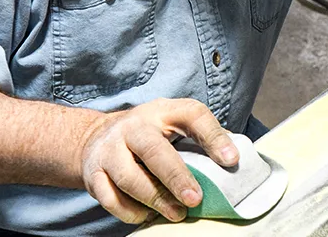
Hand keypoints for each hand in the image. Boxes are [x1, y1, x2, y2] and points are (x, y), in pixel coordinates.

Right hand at [80, 98, 238, 223]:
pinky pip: (110, 198)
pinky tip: (146, 216)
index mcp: (163, 111)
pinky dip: (130, 211)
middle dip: (176, 177)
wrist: (97, 137)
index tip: (232, 160)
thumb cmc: (149, 134)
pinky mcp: (94, 172)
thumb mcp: (173, 125)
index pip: (192, 114)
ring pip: (129, 177)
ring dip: (155, 200)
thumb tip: (234, 160)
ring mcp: (110, 148)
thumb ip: (199, 138)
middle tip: (196, 200)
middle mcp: (134, 126)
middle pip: (153, 149)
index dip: (214, 136)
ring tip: (177, 214)